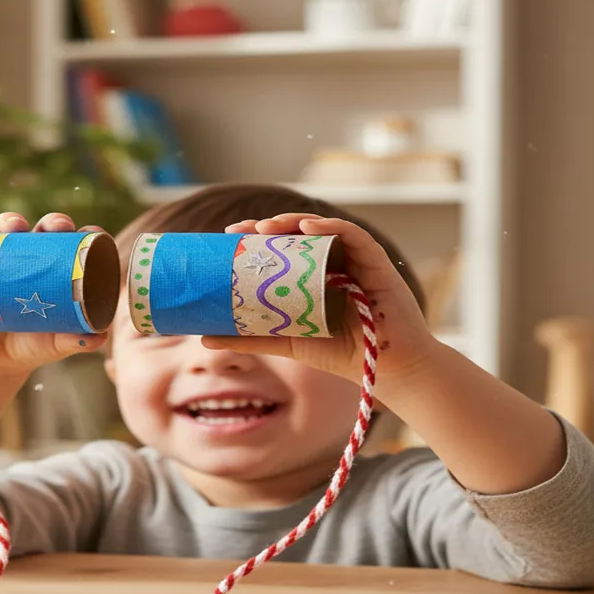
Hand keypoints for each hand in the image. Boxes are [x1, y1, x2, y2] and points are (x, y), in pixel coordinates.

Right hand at [0, 212, 107, 377]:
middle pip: (42, 230)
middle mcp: (28, 259)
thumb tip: (99, 338)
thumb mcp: (51, 346)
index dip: (83, 234)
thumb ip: (73, 341)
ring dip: (9, 221)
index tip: (91, 233)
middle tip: (54, 228)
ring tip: (10, 228)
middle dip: (51, 222)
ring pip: (4, 229)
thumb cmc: (28, 346)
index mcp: (54, 272)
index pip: (73, 246)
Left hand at [201, 214, 438, 384]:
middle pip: (298, 235)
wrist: (389, 372)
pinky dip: (332, 227)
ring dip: (295, 222)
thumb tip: (204, 336)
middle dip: (269, 227)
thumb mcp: (287, 342)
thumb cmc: (342, 354)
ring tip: (268, 226)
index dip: (256, 239)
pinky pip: (355, 236)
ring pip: (324, 229)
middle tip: (242, 230)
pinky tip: (309, 227)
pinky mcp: (378, 264)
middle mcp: (333, 263)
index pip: (281, 249)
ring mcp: (355, 261)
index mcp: (312, 277)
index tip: (229, 237)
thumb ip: (251, 337)